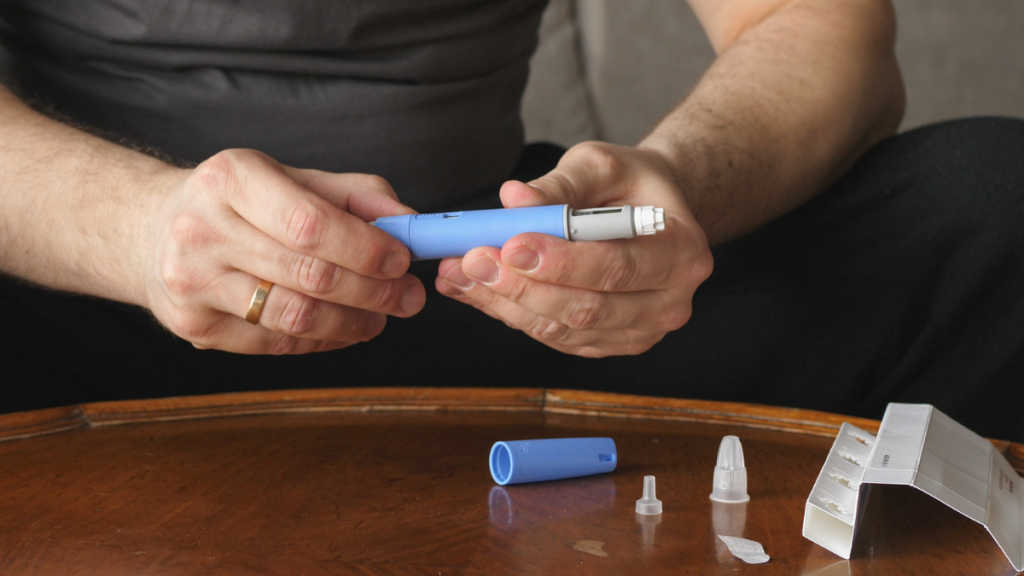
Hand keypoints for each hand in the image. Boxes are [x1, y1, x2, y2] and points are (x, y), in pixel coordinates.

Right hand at [146, 149, 424, 353]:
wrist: (152, 231)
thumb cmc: (240, 203)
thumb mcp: (293, 178)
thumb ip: (357, 196)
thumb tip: (411, 225)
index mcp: (231, 178)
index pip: (311, 223)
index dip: (365, 249)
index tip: (402, 261)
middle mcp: (203, 228)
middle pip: (309, 274)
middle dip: (372, 292)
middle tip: (408, 298)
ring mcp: (192, 282)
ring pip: (294, 317)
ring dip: (352, 323)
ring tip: (380, 317)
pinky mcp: (193, 325)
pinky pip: (274, 343)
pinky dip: (320, 341)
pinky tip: (341, 329)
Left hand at [436, 142, 712, 356]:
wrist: (648, 211)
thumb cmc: (629, 184)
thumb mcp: (601, 165)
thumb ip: (559, 184)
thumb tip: (512, 198)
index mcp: (682, 253)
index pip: (617, 267)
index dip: (561, 261)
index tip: (511, 244)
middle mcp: (669, 302)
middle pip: (588, 308)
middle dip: (522, 286)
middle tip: (472, 259)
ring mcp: (639, 331)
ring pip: (564, 329)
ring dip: (505, 303)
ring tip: (459, 271)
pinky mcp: (607, 343)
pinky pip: (554, 336)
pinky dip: (509, 313)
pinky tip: (473, 287)